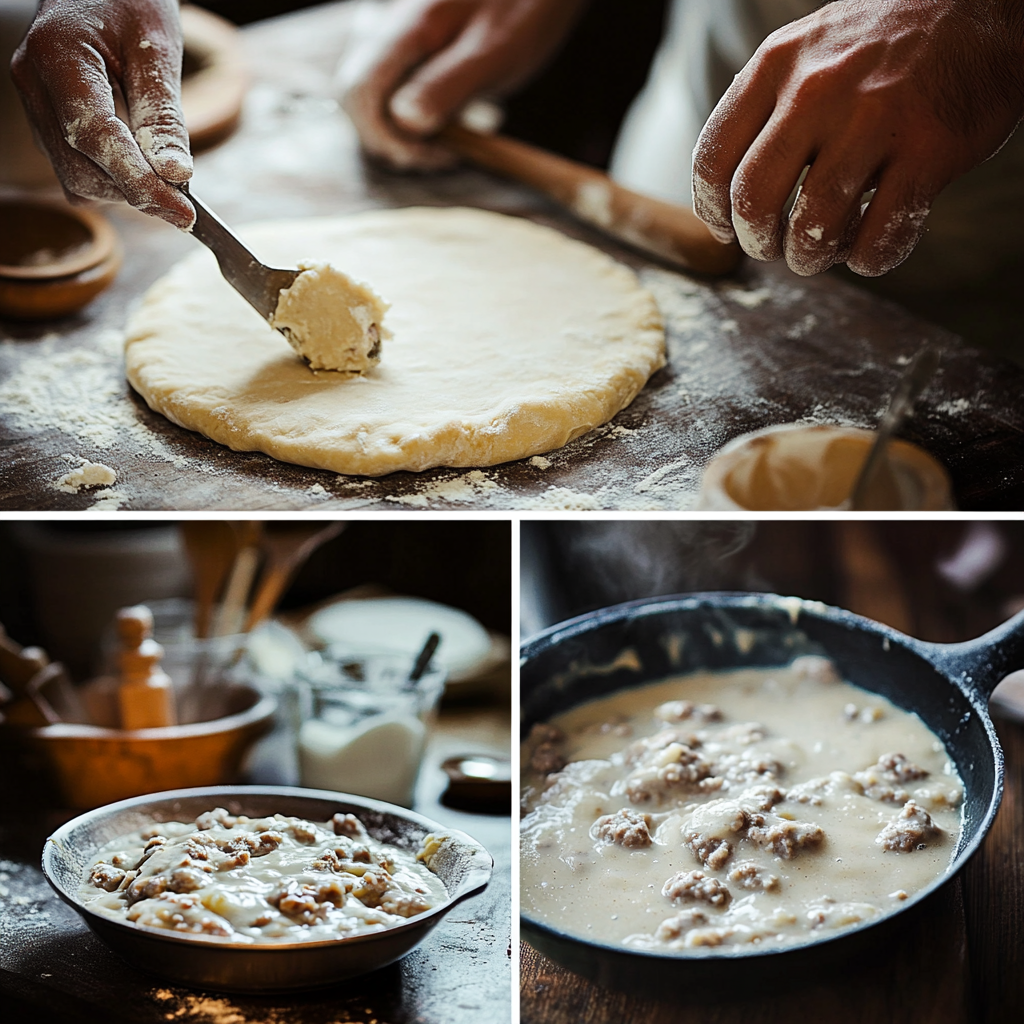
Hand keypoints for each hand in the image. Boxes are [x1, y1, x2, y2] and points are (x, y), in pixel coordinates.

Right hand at [12, 0, 194, 229]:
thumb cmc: (131, 2)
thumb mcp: (157, 49)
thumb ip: (164, 115)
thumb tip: (176, 176)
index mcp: (57, 56)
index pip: (94, 138)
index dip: (140, 182)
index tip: (184, 214)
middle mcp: (34, 84)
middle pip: (82, 169)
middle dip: (136, 193)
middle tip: (186, 205)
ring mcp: (35, 105)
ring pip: (76, 179)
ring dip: (125, 191)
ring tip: (169, 184)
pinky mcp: (47, 121)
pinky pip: (76, 169)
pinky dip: (114, 180)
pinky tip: (145, 170)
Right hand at [339, 0, 588, 169]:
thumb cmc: (526, 8)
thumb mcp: (494, 54)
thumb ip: (448, 84)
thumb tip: (405, 122)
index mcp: (406, 29)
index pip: (357, 92)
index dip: (387, 138)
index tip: (436, 154)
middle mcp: (389, 29)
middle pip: (358, 98)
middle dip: (393, 140)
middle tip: (446, 156)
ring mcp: (398, 37)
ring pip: (375, 96)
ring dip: (404, 132)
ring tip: (452, 145)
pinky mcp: (413, 47)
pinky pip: (396, 87)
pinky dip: (415, 115)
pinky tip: (452, 122)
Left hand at [691, 0, 1023, 276]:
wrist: (984, 5)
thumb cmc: (883, 45)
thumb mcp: (808, 52)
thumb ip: (764, 111)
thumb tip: (723, 204)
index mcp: (777, 65)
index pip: (712, 159)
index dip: (712, 211)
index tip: (728, 230)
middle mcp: (818, 90)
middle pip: (753, 200)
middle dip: (757, 243)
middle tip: (774, 249)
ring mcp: (875, 120)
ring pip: (813, 226)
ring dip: (809, 257)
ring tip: (819, 252)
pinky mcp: (929, 151)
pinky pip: (879, 236)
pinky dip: (867, 259)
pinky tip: (868, 248)